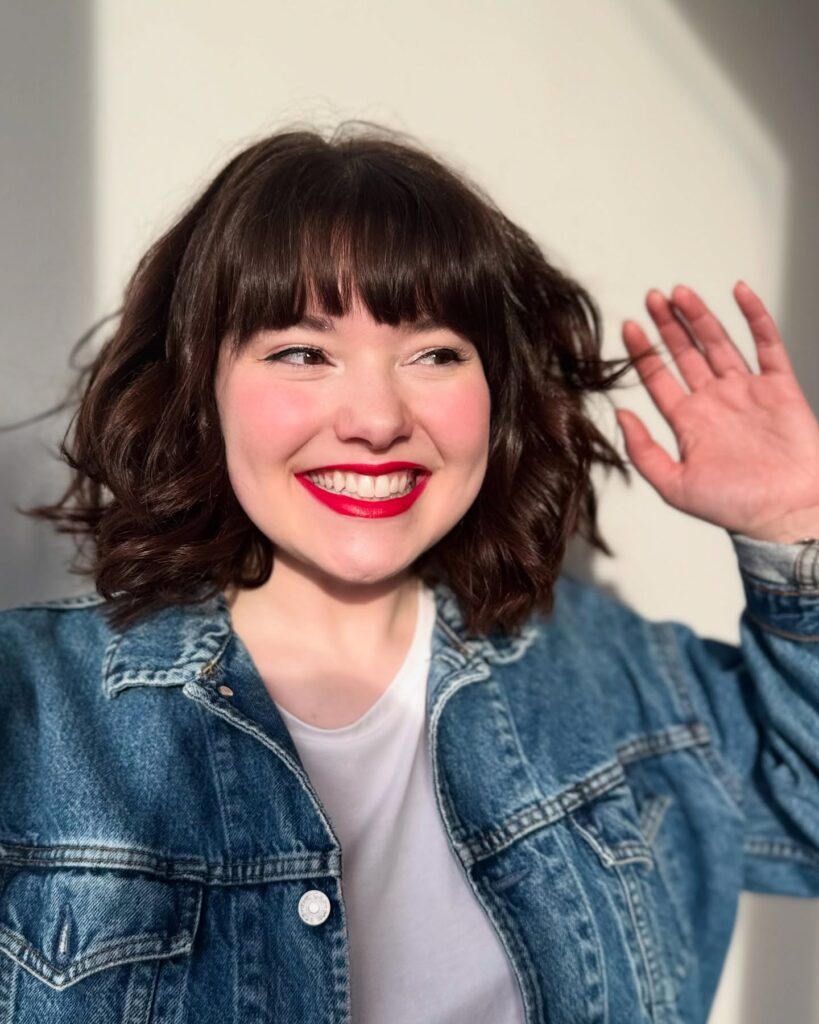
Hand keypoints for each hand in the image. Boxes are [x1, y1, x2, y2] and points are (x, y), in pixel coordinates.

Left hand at [614, 282, 818, 543]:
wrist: (787, 513)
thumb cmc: (735, 507)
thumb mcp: (674, 486)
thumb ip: (643, 451)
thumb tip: (620, 416)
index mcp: (689, 423)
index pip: (659, 378)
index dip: (643, 352)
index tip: (628, 326)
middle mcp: (716, 403)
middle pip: (685, 353)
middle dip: (667, 326)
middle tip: (651, 297)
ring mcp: (747, 392)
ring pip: (719, 343)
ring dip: (700, 316)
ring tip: (679, 292)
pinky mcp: (780, 386)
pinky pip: (767, 343)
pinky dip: (755, 316)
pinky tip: (739, 291)